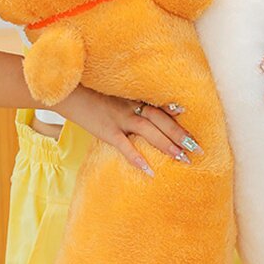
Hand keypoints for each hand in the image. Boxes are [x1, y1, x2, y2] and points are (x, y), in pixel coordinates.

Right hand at [56, 84, 200, 177]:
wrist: (65, 92)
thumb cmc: (86, 92)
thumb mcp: (108, 93)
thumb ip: (123, 100)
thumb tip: (135, 110)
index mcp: (131, 97)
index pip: (157, 105)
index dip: (173, 112)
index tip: (189, 116)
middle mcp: (130, 106)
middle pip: (160, 120)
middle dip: (179, 134)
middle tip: (197, 148)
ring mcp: (119, 118)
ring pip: (149, 132)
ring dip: (168, 145)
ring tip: (183, 159)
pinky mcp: (107, 131)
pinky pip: (125, 146)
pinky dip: (138, 158)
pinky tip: (150, 171)